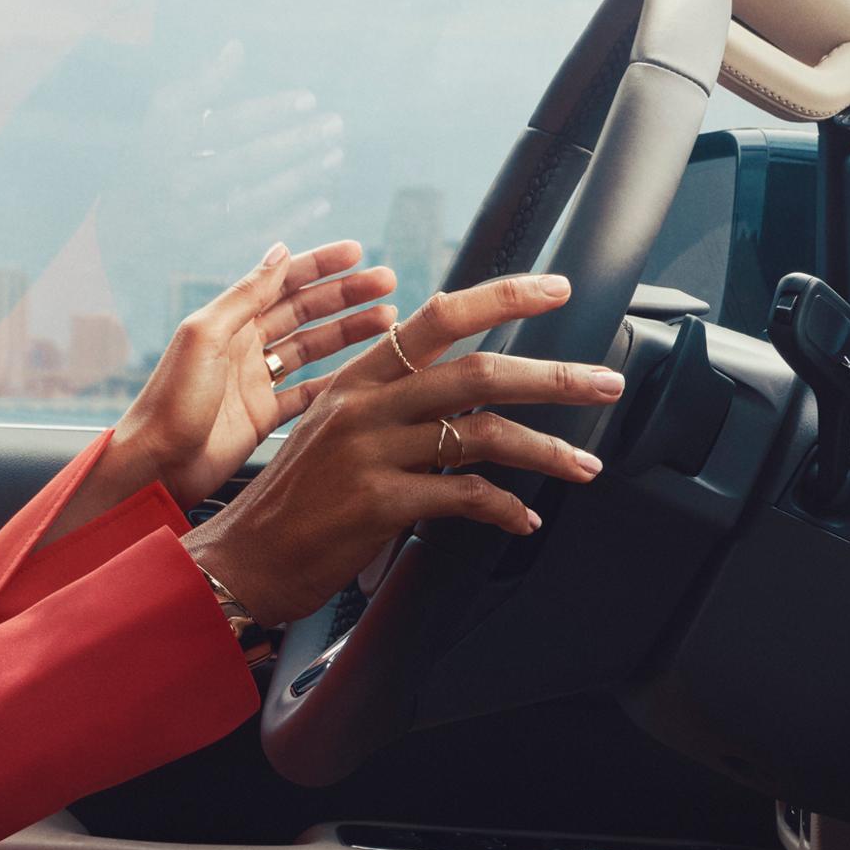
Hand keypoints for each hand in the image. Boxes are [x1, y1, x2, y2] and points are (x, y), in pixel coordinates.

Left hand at [108, 237, 402, 506]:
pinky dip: (338, 381)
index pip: (281, 283)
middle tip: (388, 283)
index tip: (358, 252)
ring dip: (349, 332)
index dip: (320, 266)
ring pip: (312, 348)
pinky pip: (309, 393)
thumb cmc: (170, 401)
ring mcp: (255, 382)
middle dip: (346, 295)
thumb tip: (279, 251)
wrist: (155, 467)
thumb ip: (244, 296)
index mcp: (228, 322)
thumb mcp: (205, 338)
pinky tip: (367, 372)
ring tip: (389, 320)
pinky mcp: (263, 417)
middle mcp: (243, 347)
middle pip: (304, 312)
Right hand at [183, 272, 623, 625]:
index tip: (558, 290)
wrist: (244, 559)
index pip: (438, 318)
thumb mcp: (335, 433)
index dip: (503, 298)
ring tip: (586, 465)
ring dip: (546, 449)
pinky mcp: (376, 502)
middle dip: (553, 377)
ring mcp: (368, 452)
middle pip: (476, 372)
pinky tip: (524, 519)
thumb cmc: (296, 502)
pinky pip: (463, 495)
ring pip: (481, 432)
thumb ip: (394, 409)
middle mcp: (363, 406)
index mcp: (358, 380)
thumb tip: (468, 403)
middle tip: (605, 383)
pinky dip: (504, 508)